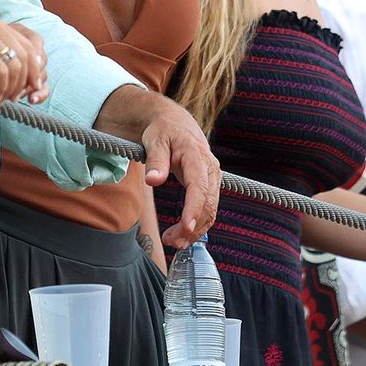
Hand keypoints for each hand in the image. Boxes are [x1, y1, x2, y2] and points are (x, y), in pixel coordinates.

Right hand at [0, 17, 47, 104]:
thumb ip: (3, 64)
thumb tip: (30, 85)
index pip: (33, 42)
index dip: (38, 67)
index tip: (33, 87)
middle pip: (30, 54)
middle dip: (30, 80)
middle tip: (22, 98)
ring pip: (18, 64)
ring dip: (15, 87)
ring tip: (4, 99)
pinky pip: (3, 71)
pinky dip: (2, 88)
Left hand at [135, 94, 219, 247]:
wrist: (174, 123)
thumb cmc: (163, 130)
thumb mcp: (154, 140)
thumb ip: (155, 160)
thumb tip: (153, 180)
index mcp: (197, 155)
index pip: (199, 187)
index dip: (194, 209)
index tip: (185, 227)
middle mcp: (210, 168)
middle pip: (208, 204)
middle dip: (193, 227)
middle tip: (172, 242)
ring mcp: (212, 178)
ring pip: (210, 210)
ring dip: (195, 230)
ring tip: (174, 242)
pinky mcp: (209, 186)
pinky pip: (207, 209)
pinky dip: (197, 225)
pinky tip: (181, 234)